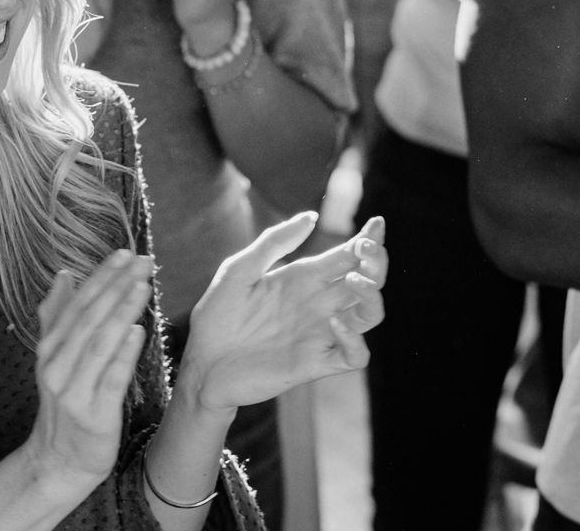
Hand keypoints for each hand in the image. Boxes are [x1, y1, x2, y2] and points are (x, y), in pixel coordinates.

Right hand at [22, 249, 151, 501]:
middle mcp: (56, 366)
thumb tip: (63, 275)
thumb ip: (57, 316)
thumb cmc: (65, 404)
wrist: (59, 460)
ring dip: (121, 312)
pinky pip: (110, 380)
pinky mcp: (94, 415)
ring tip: (142, 286)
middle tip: (142, 262)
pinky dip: (123, 354)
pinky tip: (137, 331)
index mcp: (49, 348)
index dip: (101, 277)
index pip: (78, 304)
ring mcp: (73, 391)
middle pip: (89, 319)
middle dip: (117, 287)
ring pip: (99, 344)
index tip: (124, 253)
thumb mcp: (55, 359)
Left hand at [178, 212, 386, 410]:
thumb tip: (311, 216)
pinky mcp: (315, 364)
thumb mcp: (239, 270)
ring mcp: (320, 334)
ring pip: (369, 315)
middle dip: (376, 262)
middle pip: (367, 280)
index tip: (377, 222)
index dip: (368, 239)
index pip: (348, 256)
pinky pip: (355, 356)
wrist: (202, 364)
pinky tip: (334, 321)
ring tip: (353, 279)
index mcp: (304, 278)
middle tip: (365, 249)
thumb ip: (274, 242)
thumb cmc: (217, 317)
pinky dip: (355, 339)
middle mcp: (318, 304)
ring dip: (372, 296)